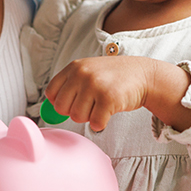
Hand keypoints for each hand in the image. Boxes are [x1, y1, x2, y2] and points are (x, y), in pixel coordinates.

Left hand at [45, 56, 190, 131]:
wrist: (144, 75)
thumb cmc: (114, 78)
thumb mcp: (89, 73)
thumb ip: (69, 87)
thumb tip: (47, 113)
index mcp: (74, 67)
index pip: (52, 93)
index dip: (61, 103)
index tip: (74, 103)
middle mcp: (82, 74)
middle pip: (62, 108)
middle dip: (76, 112)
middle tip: (91, 105)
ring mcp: (95, 85)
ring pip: (77, 117)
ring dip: (90, 117)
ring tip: (102, 105)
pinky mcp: (108, 99)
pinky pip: (94, 123)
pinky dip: (101, 123)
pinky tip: (109, 112)